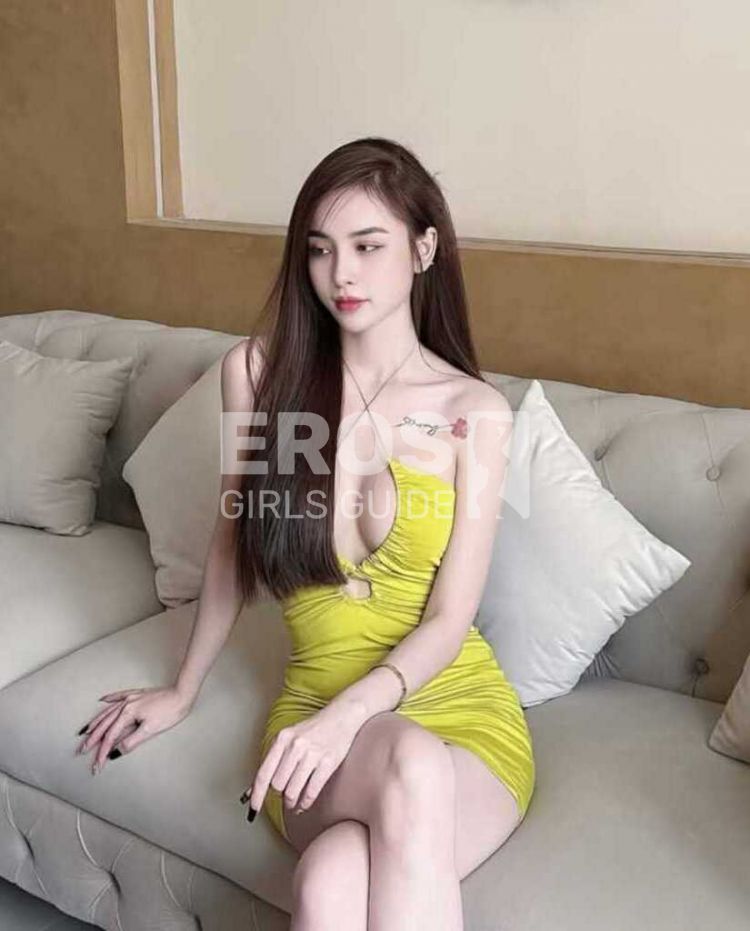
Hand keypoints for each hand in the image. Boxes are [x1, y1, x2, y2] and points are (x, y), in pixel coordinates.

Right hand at [76, 686, 194, 774]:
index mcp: (128, 714)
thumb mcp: (150, 730)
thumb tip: (116, 752)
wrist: (182, 694)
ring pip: (108, 711)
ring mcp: (131, 698)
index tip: (97, 766)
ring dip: (96, 722)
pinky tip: (102, 700)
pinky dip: (109, 699)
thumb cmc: (170, 712)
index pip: (111, 737)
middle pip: (105, 725)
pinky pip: (118, 696)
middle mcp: (126, 704)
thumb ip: (131, 741)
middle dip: (93, 739)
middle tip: (81, 751)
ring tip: (85, 731)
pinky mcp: (137, 694)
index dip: (102, 753)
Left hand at [244, 703, 362, 817]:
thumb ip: (274, 759)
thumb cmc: (314, 728)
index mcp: (282, 738)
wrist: (342, 716)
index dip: (257, 794)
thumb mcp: (290, 736)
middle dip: (279, 795)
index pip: (264, 773)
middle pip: (277, 785)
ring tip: (293, 804)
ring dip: (291, 803)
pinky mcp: (328, 762)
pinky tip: (304, 804)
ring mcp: (312, 754)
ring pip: (292, 791)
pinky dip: (306, 802)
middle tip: (283, 797)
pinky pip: (311, 791)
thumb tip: (255, 787)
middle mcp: (295, 746)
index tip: (253, 808)